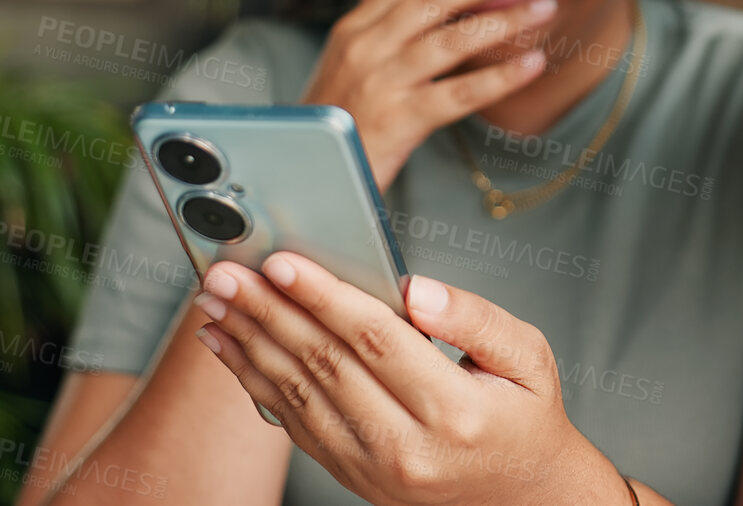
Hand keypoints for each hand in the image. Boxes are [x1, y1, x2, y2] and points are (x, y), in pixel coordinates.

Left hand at [191, 254, 631, 505]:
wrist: (521, 498)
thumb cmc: (524, 415)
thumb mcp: (528, 357)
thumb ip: (475, 318)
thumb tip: (417, 290)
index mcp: (454, 410)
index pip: (376, 341)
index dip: (325, 297)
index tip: (282, 261)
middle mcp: (406, 446)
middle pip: (324, 365)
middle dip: (268, 312)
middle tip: (225, 272)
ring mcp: (372, 467)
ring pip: (297, 395)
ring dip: (248, 343)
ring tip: (214, 301)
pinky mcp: (350, 475)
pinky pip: (292, 423)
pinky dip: (254, 380)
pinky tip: (229, 346)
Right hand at [301, 0, 558, 188]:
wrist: (305, 180)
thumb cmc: (333, 122)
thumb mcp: (339, 65)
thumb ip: (364, 22)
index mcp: (353, 29)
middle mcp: (364, 47)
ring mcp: (380, 82)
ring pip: (452, 39)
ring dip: (505, 19)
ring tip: (544, 6)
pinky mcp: (397, 121)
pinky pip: (459, 94)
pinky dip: (500, 77)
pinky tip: (534, 64)